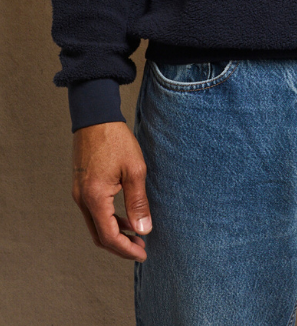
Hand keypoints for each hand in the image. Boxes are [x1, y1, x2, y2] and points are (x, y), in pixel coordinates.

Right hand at [72, 121, 151, 260]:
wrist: (95, 117)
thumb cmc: (116, 140)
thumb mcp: (134, 170)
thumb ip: (138, 202)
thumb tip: (143, 229)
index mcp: (95, 198)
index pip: (109, 236)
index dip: (126, 249)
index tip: (143, 253)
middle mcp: (82, 199)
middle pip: (99, 236)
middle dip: (120, 246)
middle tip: (141, 247)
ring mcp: (79, 193)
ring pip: (95, 225)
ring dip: (114, 233)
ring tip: (136, 234)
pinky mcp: (81, 186)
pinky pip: (93, 212)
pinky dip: (107, 220)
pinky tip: (124, 216)